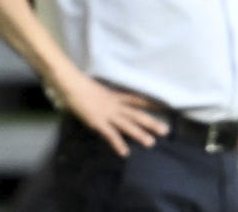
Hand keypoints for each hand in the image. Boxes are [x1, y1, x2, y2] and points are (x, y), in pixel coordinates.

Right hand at [55, 71, 169, 156]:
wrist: (72, 85)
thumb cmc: (81, 86)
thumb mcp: (97, 90)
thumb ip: (104, 96)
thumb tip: (105, 99)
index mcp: (115, 96)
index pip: (137, 99)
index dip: (150, 103)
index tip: (164, 107)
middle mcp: (115, 105)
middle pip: (137, 114)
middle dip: (151, 122)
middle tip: (165, 130)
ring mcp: (107, 114)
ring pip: (127, 125)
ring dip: (139, 134)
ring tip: (151, 143)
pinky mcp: (98, 122)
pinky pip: (110, 134)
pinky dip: (117, 143)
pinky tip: (125, 152)